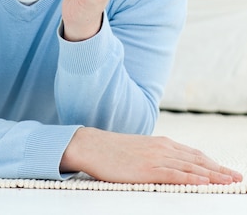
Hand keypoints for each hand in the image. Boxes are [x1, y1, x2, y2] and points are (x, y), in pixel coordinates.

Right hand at [61, 127, 242, 184]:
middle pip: (198, 160)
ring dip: (212, 175)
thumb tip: (172, 167)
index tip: (228, 171)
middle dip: (220, 170)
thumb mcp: (141, 151)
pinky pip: (174, 174)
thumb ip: (158, 157)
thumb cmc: (114, 151)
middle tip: (237, 178)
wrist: (93, 146)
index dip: (213, 164)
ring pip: (191, 167)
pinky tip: (203, 182)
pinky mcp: (147, 168)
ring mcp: (156, 157)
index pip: (195, 154)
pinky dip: (191, 177)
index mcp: (163, 143)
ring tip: (229, 181)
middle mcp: (163, 148)